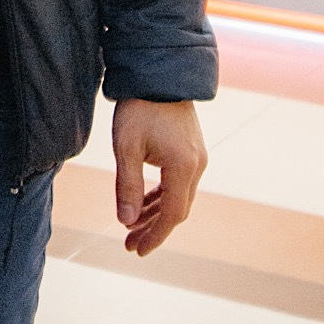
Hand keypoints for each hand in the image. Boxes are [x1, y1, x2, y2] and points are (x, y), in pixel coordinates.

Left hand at [112, 98, 207, 255]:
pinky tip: (145, 204)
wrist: (158, 73)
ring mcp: (196, 157)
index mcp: (183, 167)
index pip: (171, 215)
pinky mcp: (190, 150)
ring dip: (156, 213)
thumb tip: (127, 222)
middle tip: (129, 244)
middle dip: (153, 229)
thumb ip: (128, 186)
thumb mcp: (126, 148)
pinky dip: (162, 196)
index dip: (155, 236)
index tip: (137, 250)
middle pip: (177, 209)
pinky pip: (178, 182)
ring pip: (178, 197)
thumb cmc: (139, 108)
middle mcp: (197, 166)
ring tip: (132, 228)